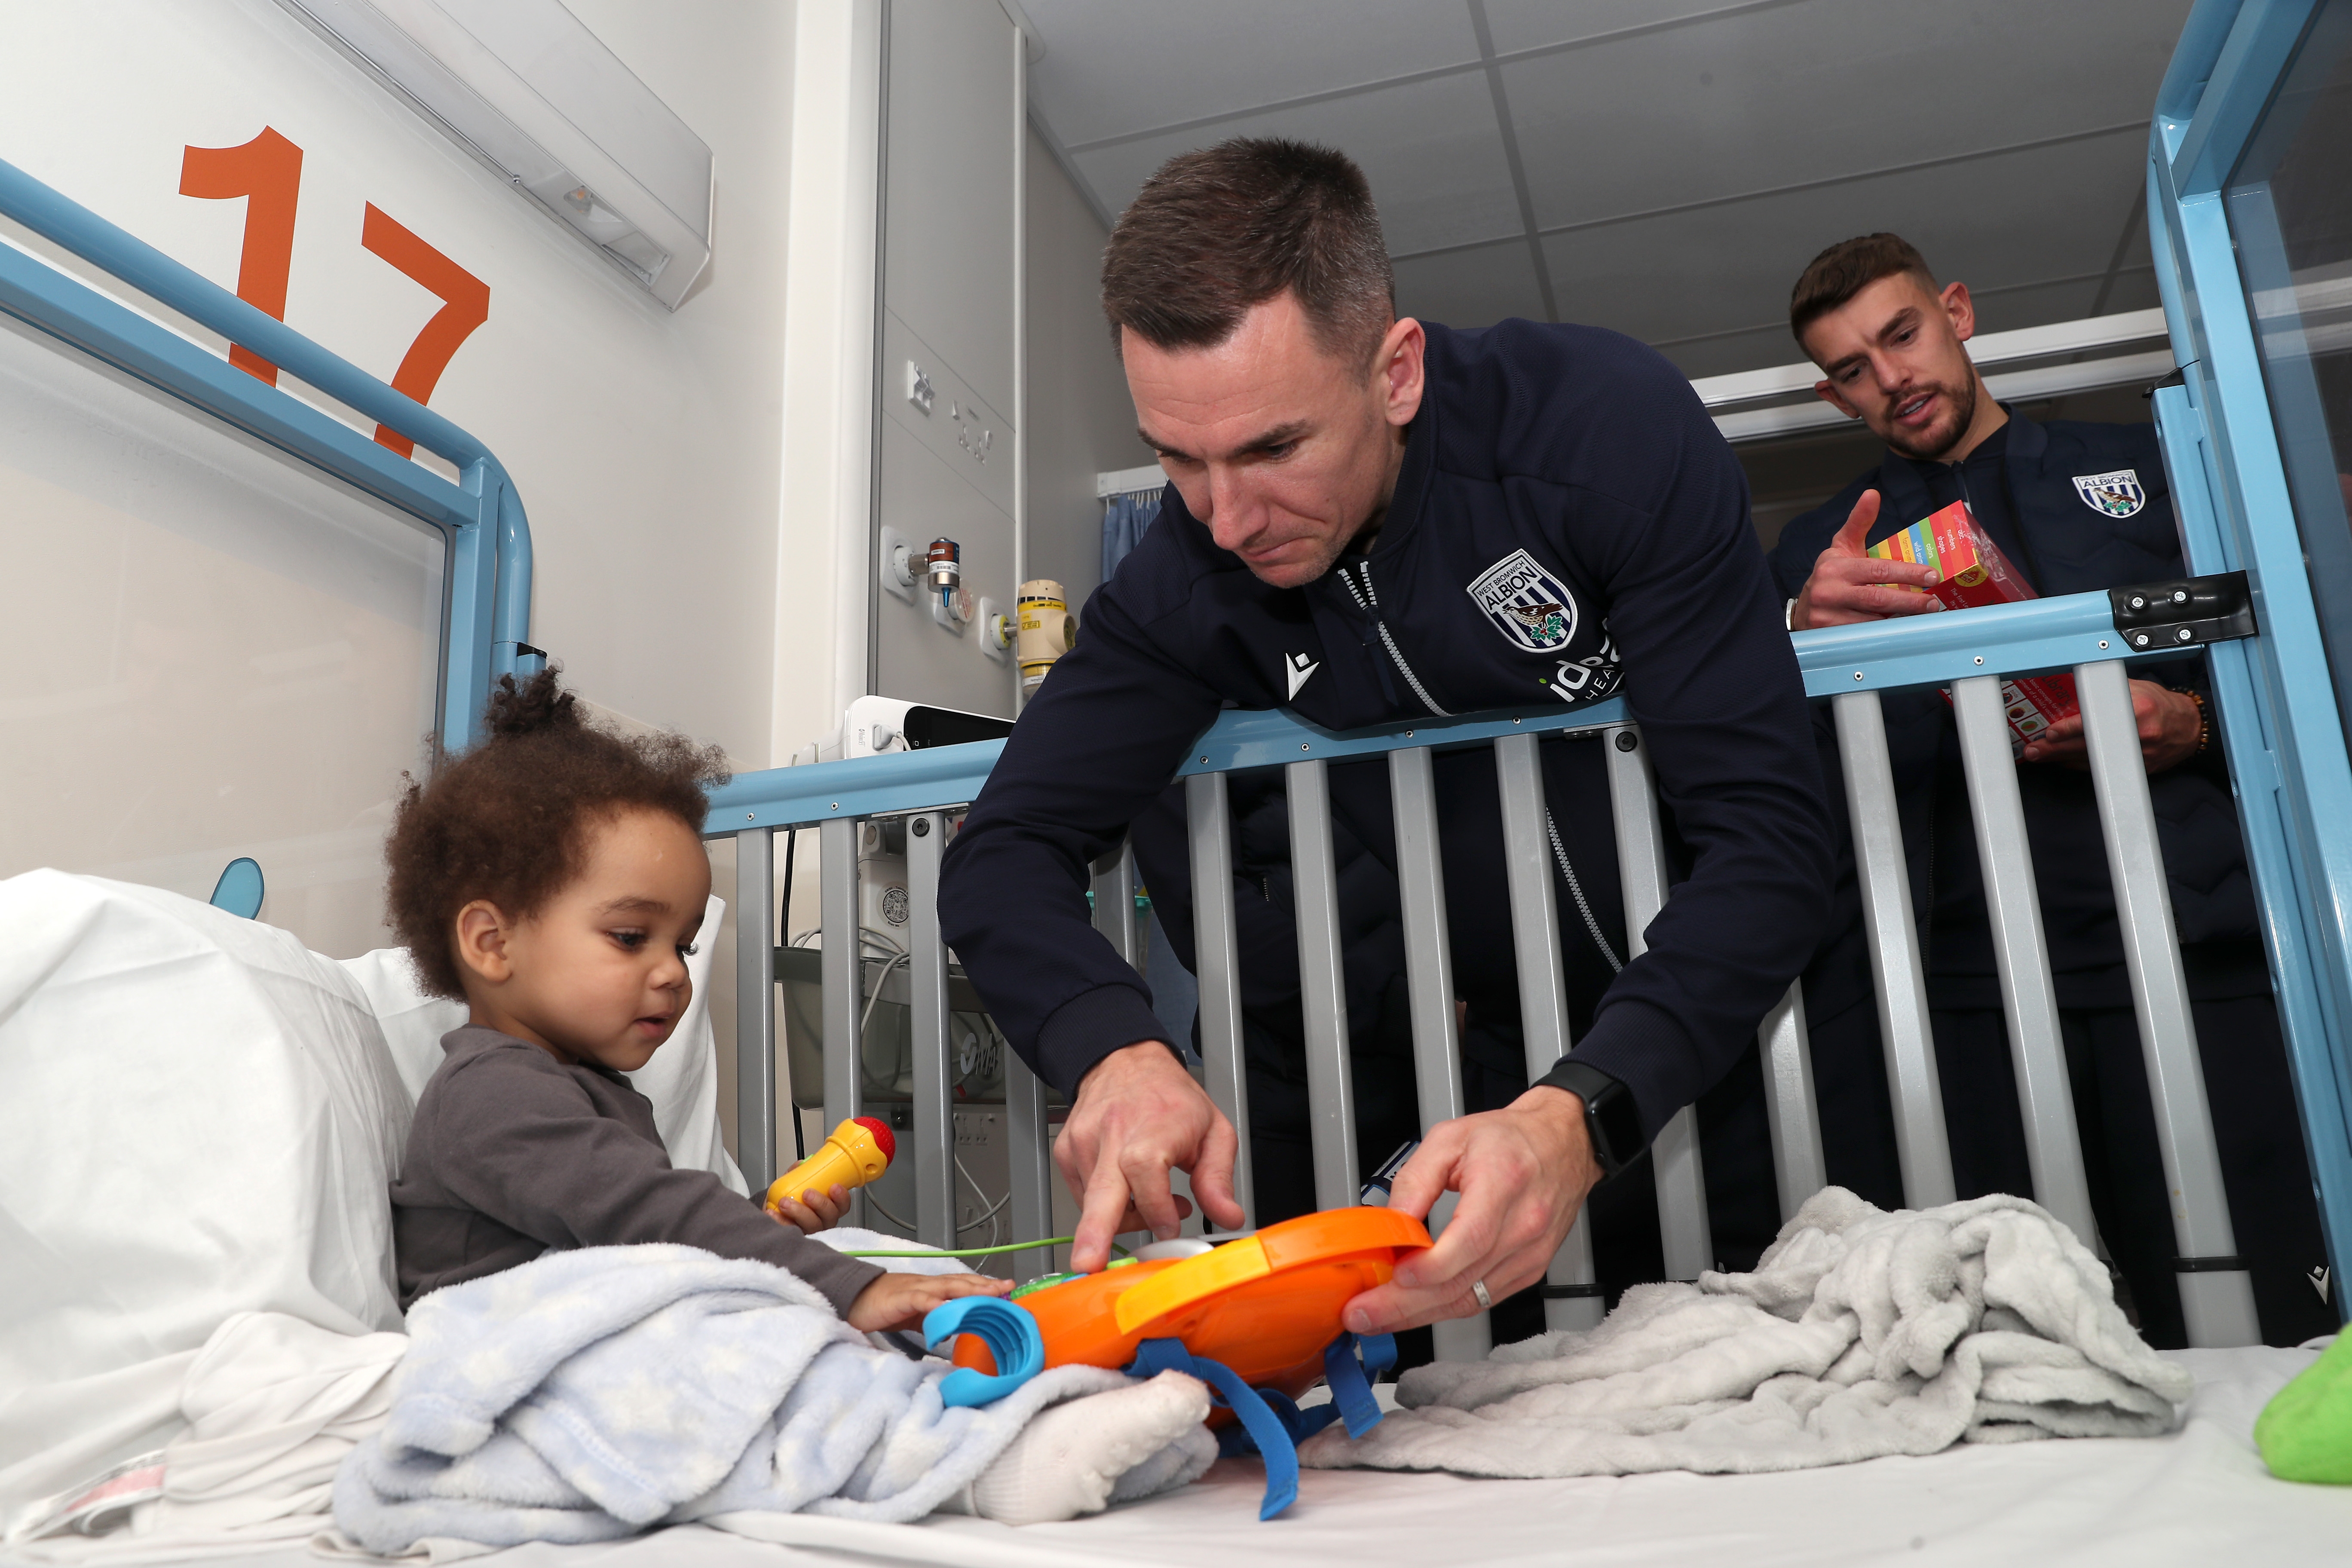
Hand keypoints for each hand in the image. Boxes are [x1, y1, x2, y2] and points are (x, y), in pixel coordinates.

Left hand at [766, 1181, 850, 1233]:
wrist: (774, 1211)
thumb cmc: (791, 1197)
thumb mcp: (797, 1182)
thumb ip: (801, 1173)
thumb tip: (801, 1164)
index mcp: (829, 1207)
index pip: (843, 1205)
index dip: (842, 1197)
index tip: (834, 1187)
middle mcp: (823, 1221)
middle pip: (829, 1216)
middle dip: (820, 1203)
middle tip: (807, 1193)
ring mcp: (809, 1231)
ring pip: (811, 1226)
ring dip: (799, 1212)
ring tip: (785, 1202)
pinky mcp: (795, 1236)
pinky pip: (790, 1231)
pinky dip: (780, 1221)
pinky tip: (773, 1212)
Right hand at [845, 1268, 1010, 1331]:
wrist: (852, 1299)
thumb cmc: (882, 1307)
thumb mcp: (913, 1315)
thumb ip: (932, 1319)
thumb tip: (951, 1330)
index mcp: (931, 1288)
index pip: (962, 1284)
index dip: (984, 1286)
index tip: (1005, 1289)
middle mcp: (927, 1285)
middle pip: (962, 1282)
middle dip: (986, 1284)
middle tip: (1008, 1287)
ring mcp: (915, 1289)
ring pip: (948, 1286)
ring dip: (971, 1289)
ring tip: (991, 1293)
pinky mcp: (901, 1298)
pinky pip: (922, 1299)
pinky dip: (937, 1303)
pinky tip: (950, 1308)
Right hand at [1059, 1041, 1245, 1272]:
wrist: (1124, 1062)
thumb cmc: (1170, 1097)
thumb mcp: (1213, 1130)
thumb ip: (1219, 1178)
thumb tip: (1228, 1217)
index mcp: (1153, 1125)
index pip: (1145, 1171)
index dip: (1155, 1207)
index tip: (1170, 1227)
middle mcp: (1113, 1134)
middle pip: (1101, 1191)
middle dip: (1093, 1233)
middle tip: (1088, 1265)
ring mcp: (1084, 1144)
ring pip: (1096, 1205)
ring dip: (1123, 1218)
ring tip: (1149, 1198)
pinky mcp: (1067, 1154)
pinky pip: (1083, 1197)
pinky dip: (1106, 1206)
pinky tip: (1127, 1190)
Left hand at [1341, 1085, 1600, 1335]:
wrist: (1561, 1145)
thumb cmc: (1509, 1139)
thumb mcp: (1451, 1138)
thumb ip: (1416, 1179)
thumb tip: (1390, 1221)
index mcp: (1505, 1184)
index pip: (1472, 1239)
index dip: (1431, 1266)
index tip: (1396, 1275)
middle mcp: (1524, 1226)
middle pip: (1463, 1280)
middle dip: (1406, 1304)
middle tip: (1363, 1312)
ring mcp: (1530, 1254)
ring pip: (1470, 1299)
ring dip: (1420, 1314)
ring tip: (1378, 1316)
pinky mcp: (1529, 1271)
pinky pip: (1483, 1300)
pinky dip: (1445, 1307)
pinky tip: (1415, 1309)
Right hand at [1789, 490, 1941, 629]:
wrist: (1803, 608)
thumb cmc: (1830, 575)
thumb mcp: (1842, 546)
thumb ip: (1859, 521)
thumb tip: (1872, 494)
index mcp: (1836, 567)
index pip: (1879, 570)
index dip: (1908, 573)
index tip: (1932, 576)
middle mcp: (1830, 592)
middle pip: (1879, 598)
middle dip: (1910, 601)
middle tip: (1933, 602)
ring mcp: (1828, 616)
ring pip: (1874, 621)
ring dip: (1900, 619)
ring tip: (1921, 616)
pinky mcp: (1830, 635)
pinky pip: (1865, 636)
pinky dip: (1885, 632)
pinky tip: (1899, 628)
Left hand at [2019, 679, 2201, 772]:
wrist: (2190, 727)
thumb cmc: (2160, 704)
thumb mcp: (2136, 688)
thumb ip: (2108, 688)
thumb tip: (2075, 687)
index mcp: (2139, 709)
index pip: (2099, 719)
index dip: (2072, 728)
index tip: (2052, 732)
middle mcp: (2139, 734)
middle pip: (2089, 744)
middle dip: (2057, 749)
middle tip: (2034, 750)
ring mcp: (2139, 754)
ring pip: (2093, 760)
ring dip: (2062, 759)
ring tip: (2040, 755)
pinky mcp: (2138, 768)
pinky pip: (2103, 768)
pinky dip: (2081, 764)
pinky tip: (2063, 761)